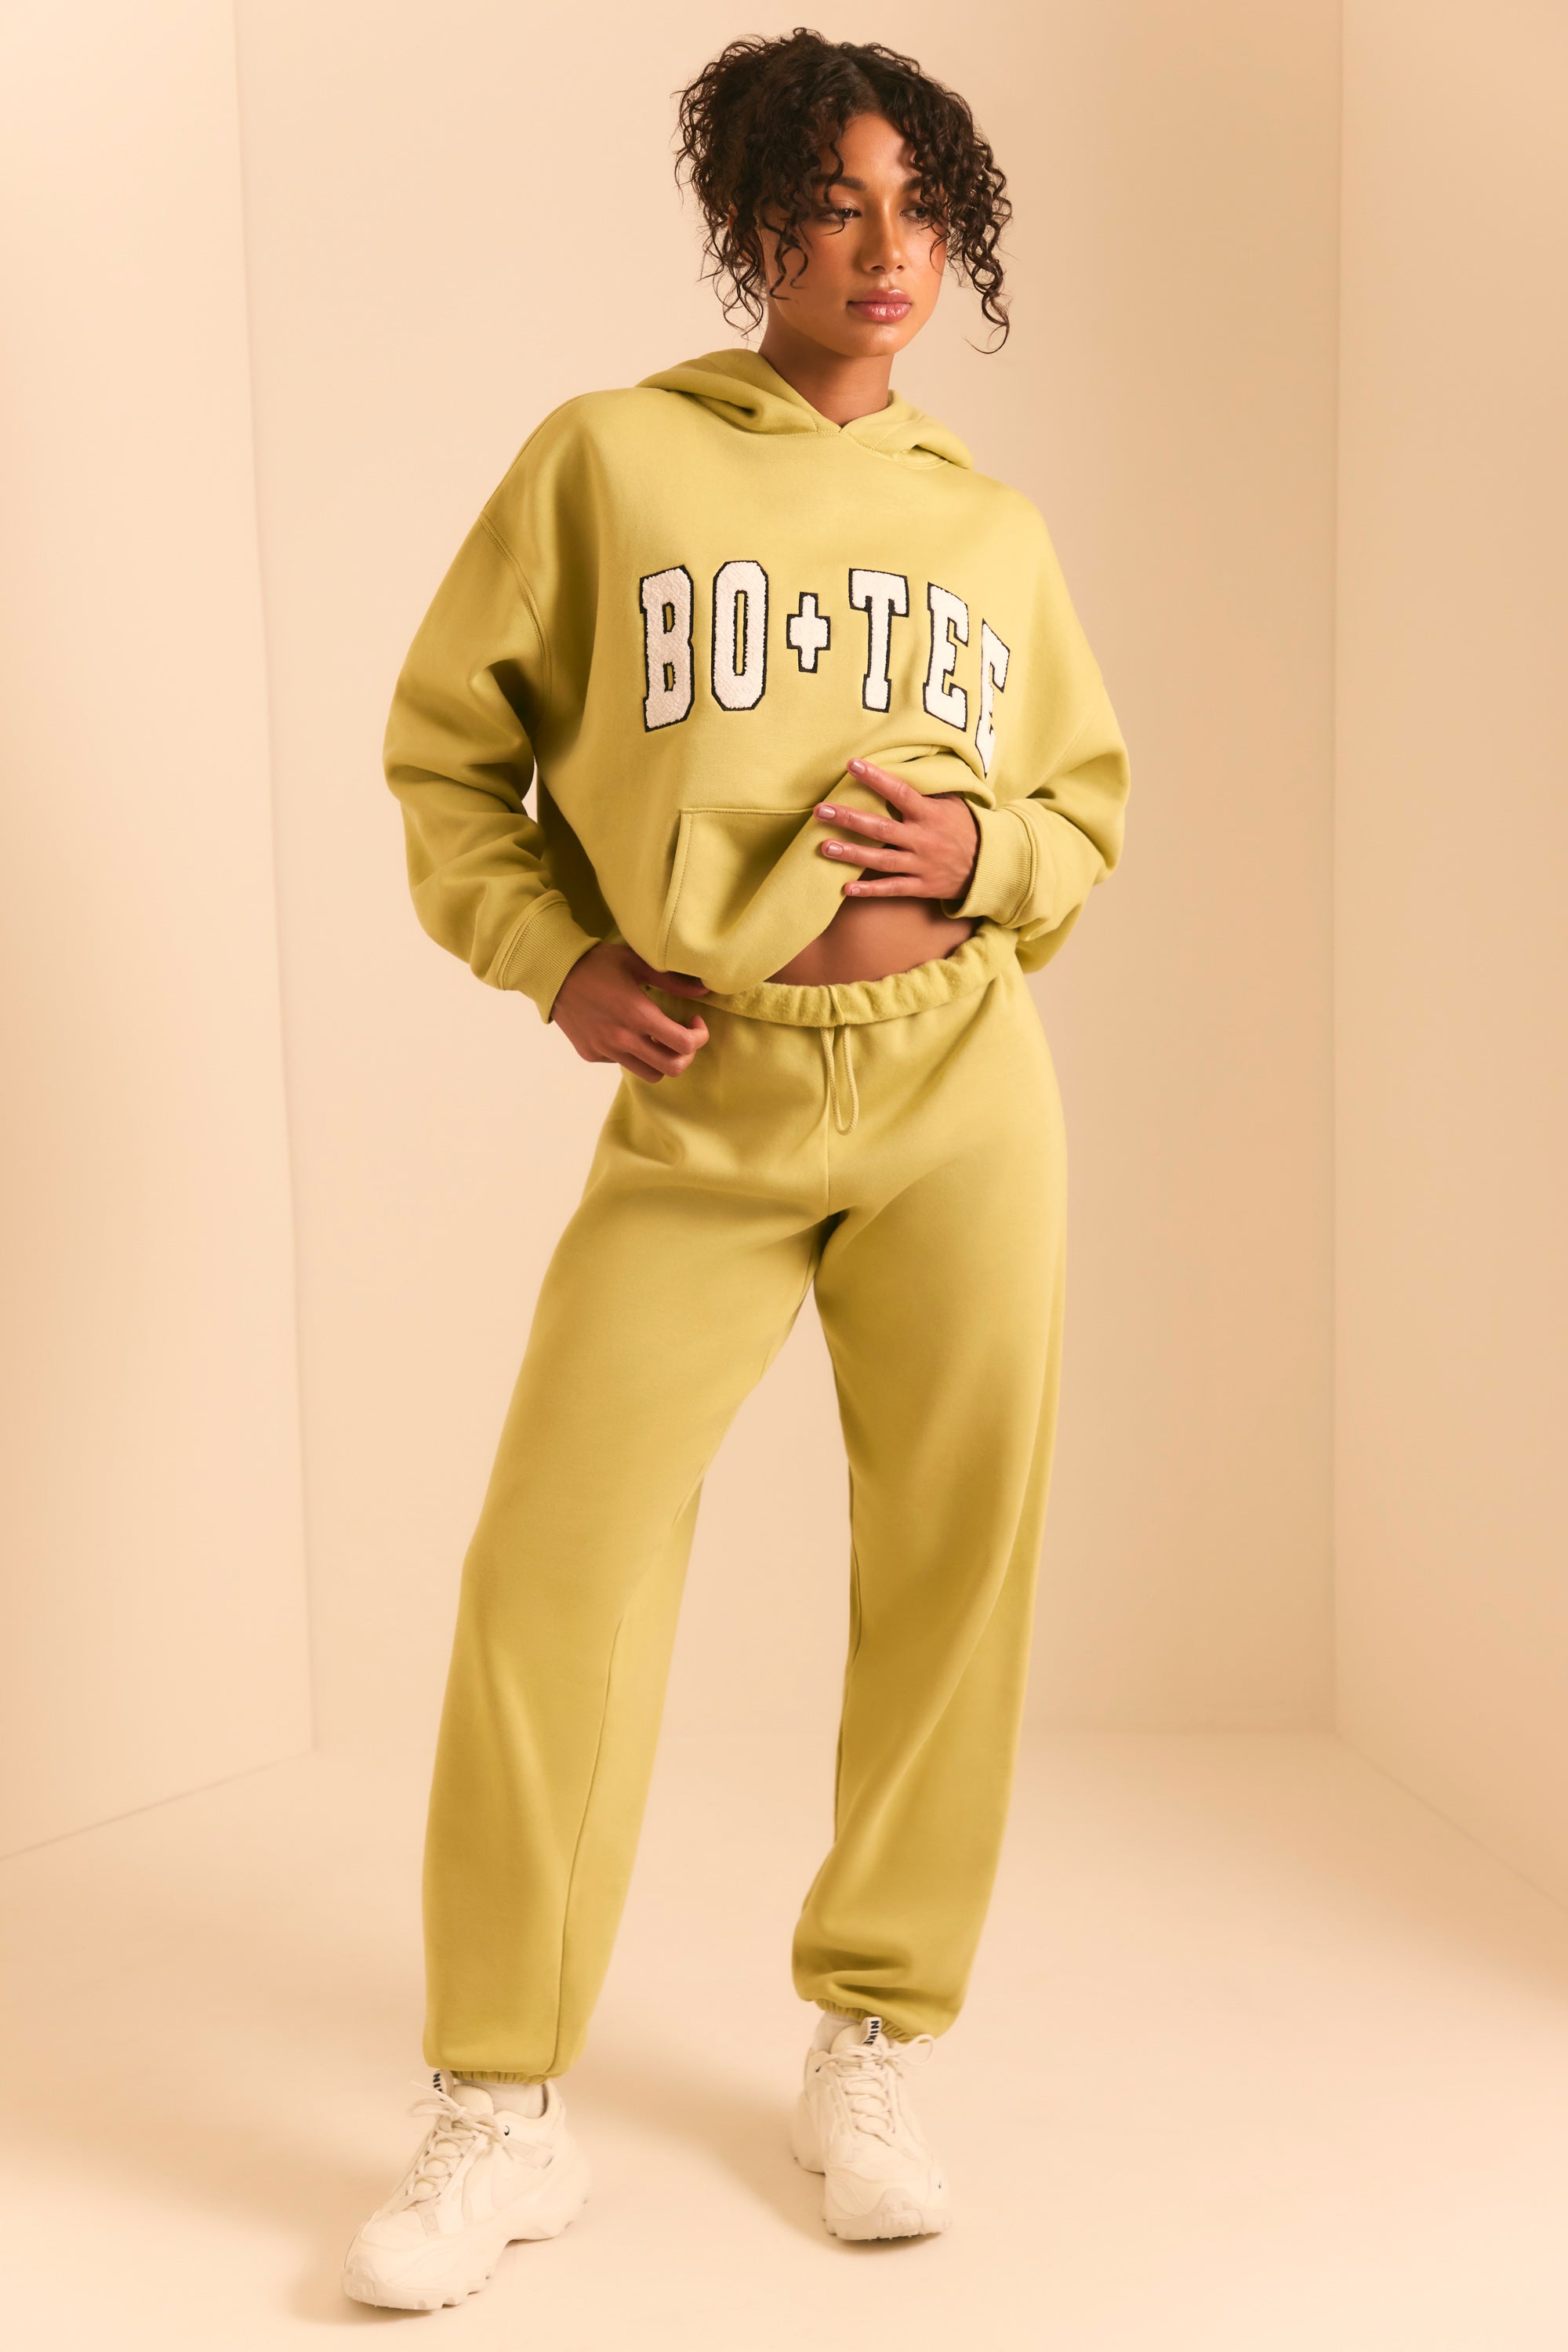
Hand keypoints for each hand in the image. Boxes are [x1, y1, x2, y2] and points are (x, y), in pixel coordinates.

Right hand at [550, 942, 709, 1081]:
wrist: (553, 973)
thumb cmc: (598, 963)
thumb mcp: (637, 964)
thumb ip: (673, 980)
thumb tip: (704, 989)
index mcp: (638, 1015)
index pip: (684, 1045)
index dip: (699, 1037)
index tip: (694, 1022)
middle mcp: (623, 1039)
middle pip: (672, 1068)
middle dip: (686, 1055)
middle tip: (682, 1037)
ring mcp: (606, 1050)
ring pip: (649, 1074)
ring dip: (661, 1060)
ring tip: (657, 1039)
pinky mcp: (591, 1055)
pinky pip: (622, 1064)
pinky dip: (633, 1054)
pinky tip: (626, 1032)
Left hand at [814, 759, 979, 901]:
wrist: (989, 866)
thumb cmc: (964, 828)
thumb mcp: (952, 803)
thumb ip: (926, 791)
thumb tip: (904, 765)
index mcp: (930, 814)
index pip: (899, 792)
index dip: (875, 779)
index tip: (853, 765)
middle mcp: (922, 839)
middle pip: (881, 828)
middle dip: (849, 819)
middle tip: (821, 811)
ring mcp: (920, 865)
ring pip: (881, 860)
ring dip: (852, 854)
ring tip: (824, 847)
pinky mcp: (921, 887)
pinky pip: (892, 889)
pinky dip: (869, 890)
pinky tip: (845, 888)